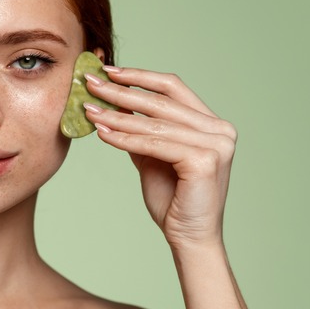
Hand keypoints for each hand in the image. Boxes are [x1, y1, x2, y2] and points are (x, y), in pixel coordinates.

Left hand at [83, 63, 236, 247]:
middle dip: (121, 91)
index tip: (108, 71)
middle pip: (162, 101)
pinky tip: (102, 134)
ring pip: (154, 124)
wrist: (188, 237)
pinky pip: (154, 145)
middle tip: (91, 84)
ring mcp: (217, 144)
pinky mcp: (205, 161)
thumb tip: (114, 101)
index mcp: (212, 123)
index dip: (139, 76)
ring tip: (89, 110)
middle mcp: (220, 130)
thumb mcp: (153, 154)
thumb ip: (141, 129)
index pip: (173, 88)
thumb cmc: (173, 198)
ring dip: (117, 116)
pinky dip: (125, 139)